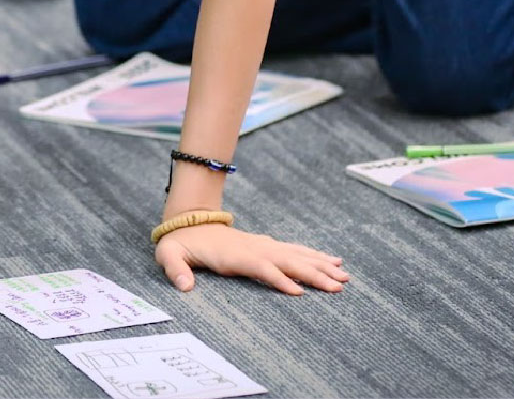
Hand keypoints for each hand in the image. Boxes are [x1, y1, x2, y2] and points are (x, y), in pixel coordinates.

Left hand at [154, 222, 347, 295]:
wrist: (188, 220)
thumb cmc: (179, 242)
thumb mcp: (169, 255)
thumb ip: (177, 270)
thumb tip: (185, 287)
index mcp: (235, 254)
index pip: (262, 267)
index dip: (279, 279)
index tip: (299, 293)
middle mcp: (255, 248)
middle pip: (289, 261)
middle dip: (314, 274)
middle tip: (338, 286)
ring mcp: (263, 245)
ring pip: (297, 255)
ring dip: (321, 265)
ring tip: (344, 276)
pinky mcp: (266, 246)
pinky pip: (295, 251)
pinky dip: (315, 256)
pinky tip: (332, 261)